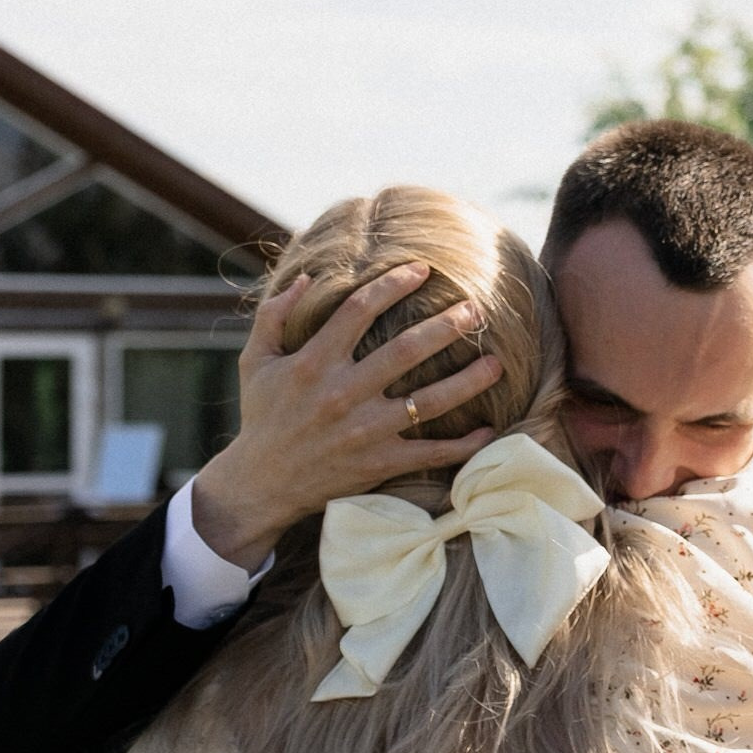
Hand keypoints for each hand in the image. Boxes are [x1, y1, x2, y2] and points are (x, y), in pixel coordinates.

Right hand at [192, 263, 505, 569]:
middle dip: (445, 326)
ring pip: (429, 401)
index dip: (392, 285)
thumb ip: (275, 315)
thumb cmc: (262, 416)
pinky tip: (490, 428)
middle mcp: (342, 394)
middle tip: (476, 308)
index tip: (422, 269)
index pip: (359, 311)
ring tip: (497, 362)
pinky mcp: (379, 463)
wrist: (262, 483)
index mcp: (313, 362)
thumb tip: (306, 277)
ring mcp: (364, 431)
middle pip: (405, 351)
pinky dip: (464, 444)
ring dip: (468, 381)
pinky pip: (431, 453)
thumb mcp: (256, 361)